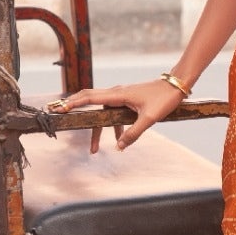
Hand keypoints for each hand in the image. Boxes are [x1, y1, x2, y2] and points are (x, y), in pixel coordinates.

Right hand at [45, 78, 185, 152]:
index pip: (89, 98)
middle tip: (58, 113)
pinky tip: (117, 140)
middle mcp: (116, 93)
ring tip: (94, 149)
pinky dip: (111, 126)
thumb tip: (120, 147)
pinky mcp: (127, 100)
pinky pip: (113, 113)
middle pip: (89, 100)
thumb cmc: (164, 98)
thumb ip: (133, 133)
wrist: (176, 85)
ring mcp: (121, 96)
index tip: (60, 108)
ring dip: (97, 128)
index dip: (73, 104)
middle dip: (74, 108)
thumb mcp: (149, 118)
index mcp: (118, 95)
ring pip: (101, 111)